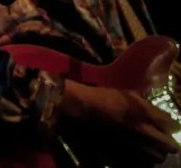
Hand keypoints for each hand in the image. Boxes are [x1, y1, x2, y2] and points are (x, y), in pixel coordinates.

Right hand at [62, 80, 179, 164]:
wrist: (84, 108)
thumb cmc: (107, 97)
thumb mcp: (131, 96)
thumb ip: (150, 108)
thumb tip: (165, 118)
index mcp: (147, 117)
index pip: (173, 126)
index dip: (172, 126)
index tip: (169, 125)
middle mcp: (145, 134)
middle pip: (170, 147)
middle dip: (169, 143)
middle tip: (163, 138)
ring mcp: (135, 145)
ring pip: (158, 157)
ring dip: (158, 152)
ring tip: (152, 147)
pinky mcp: (124, 152)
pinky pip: (142, 160)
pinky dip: (145, 158)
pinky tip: (140, 151)